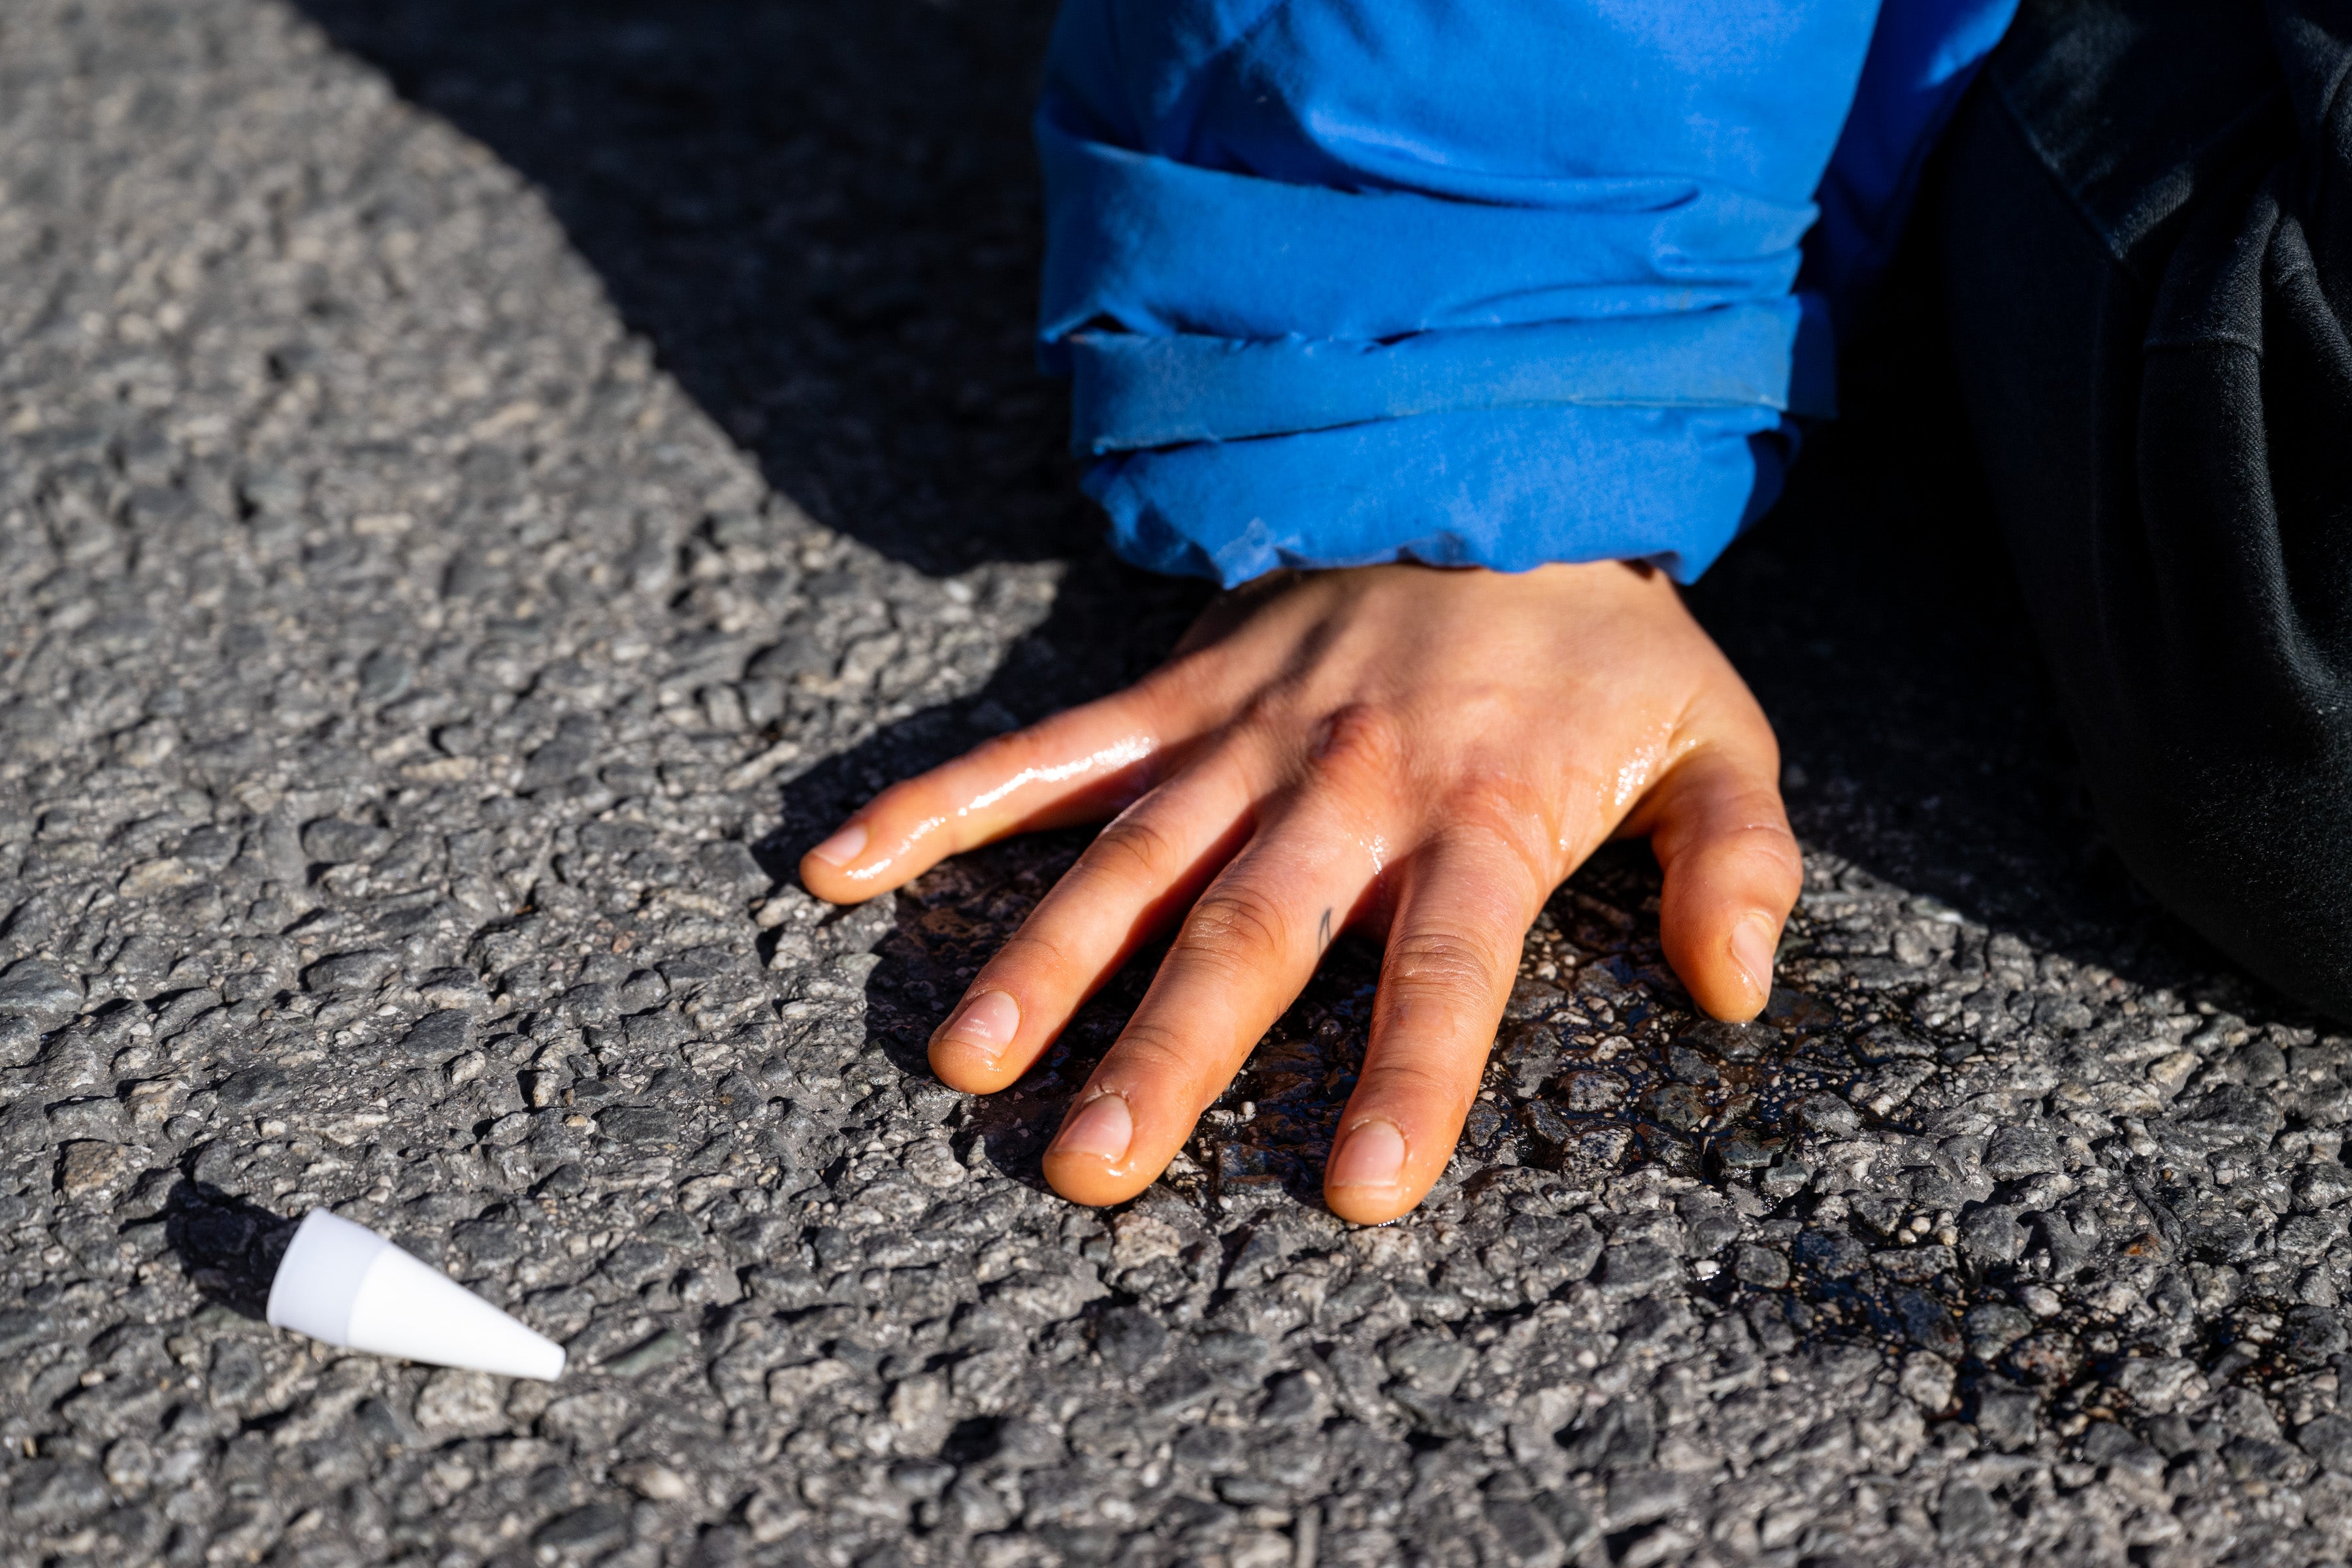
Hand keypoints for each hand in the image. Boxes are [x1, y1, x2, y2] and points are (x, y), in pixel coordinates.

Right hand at [800, 561, 1799, 1221]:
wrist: (1500, 464)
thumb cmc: (1603, 642)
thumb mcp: (1716, 736)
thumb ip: (1738, 861)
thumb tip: (1735, 991)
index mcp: (1481, 814)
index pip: (1446, 967)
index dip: (1409, 1076)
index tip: (1355, 1194)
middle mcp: (1345, 785)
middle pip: (1251, 930)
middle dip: (1169, 1052)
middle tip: (1090, 1169)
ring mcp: (1242, 736)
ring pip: (1128, 855)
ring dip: (1042, 956)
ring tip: (967, 1059)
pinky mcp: (1174, 693)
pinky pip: (1045, 750)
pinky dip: (941, 802)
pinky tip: (842, 867)